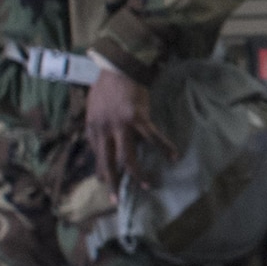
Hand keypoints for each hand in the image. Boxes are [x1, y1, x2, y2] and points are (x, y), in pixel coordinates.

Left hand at [85, 67, 173, 188]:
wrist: (118, 65)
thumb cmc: (106, 85)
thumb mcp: (93, 106)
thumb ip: (97, 124)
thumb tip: (101, 139)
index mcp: (93, 127)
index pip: (96, 155)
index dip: (101, 170)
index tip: (105, 181)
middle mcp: (104, 130)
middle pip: (108, 163)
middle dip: (113, 184)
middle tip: (117, 200)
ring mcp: (122, 125)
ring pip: (129, 159)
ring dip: (138, 175)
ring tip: (147, 185)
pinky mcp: (139, 118)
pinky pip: (153, 138)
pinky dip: (165, 147)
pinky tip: (173, 156)